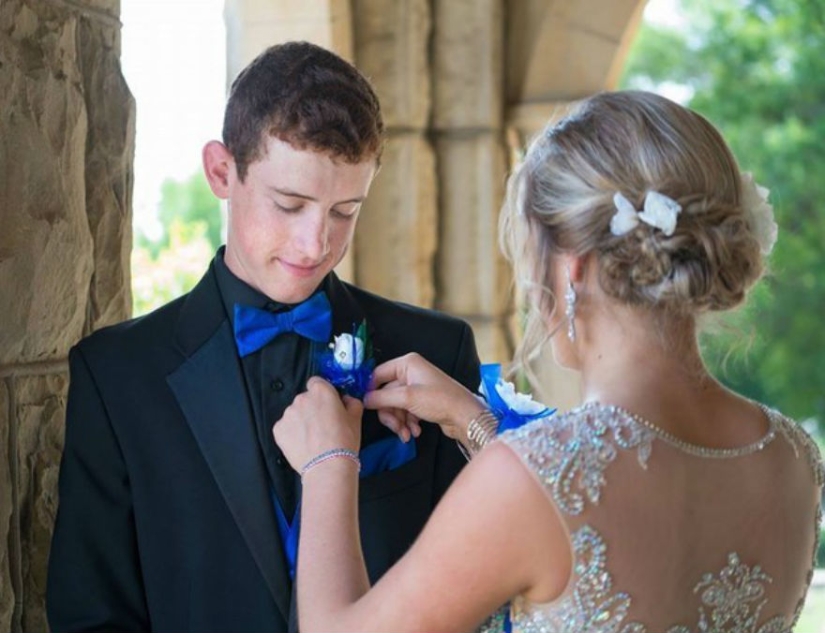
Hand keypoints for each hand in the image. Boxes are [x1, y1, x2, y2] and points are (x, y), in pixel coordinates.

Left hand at [273, 377, 362, 472]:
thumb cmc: (345, 440)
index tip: (327, 405)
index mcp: (321, 391)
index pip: (317, 382)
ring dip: (301, 421)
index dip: (322, 394)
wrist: (328, 466)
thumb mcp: (356, 418)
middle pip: (305, 399)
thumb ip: (351, 402)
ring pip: (294, 413)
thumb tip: (346, 400)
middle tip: (322, 426)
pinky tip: (302, 444)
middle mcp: (301, 398)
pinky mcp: (278, 429)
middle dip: (311, 408)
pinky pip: (285, 427)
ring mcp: (287, 414)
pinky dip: (291, 434)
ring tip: (311, 438)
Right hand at [364, 353, 484, 444]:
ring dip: (399, 422)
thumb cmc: (441, 400)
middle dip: (390, 414)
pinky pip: (405, 412)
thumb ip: (382, 398)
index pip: (378, 374)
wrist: (465, 417)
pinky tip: (415, 431)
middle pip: (386, 394)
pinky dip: (408, 423)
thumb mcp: (407, 398)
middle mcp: (411, 373)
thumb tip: (364, 400)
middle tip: (395, 427)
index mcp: (407, 363)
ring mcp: (416, 388)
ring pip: (395, 406)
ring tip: (406, 433)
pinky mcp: (421, 401)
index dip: (371, 391)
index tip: (367, 406)